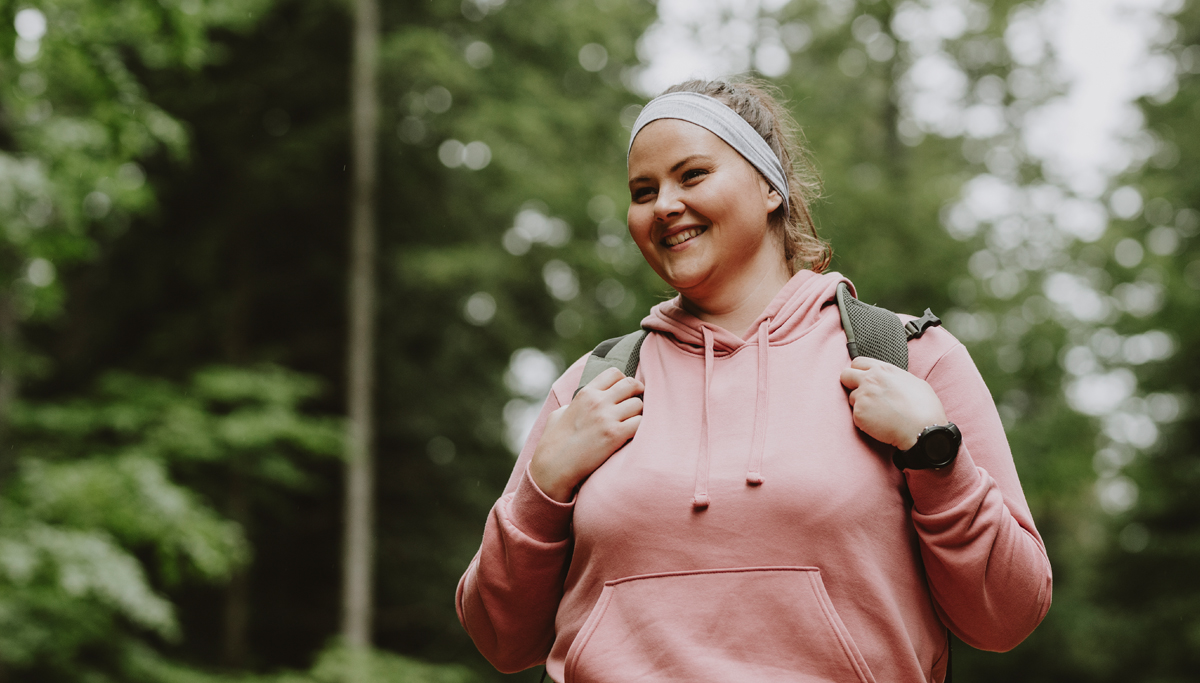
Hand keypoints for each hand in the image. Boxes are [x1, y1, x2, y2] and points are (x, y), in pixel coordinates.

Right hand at [529, 368, 643, 502]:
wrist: (553, 467)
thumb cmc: (554, 443)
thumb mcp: (560, 414)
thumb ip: (575, 404)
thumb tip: (580, 404)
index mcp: (585, 393)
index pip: (614, 373)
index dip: (623, 382)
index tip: (625, 392)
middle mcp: (598, 401)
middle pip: (631, 384)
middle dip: (637, 393)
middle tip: (635, 406)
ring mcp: (607, 417)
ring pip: (638, 404)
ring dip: (638, 414)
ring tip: (631, 424)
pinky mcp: (615, 435)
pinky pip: (640, 422)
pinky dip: (640, 428)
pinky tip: (632, 436)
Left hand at [839, 356, 947, 450]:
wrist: (922, 429)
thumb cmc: (924, 408)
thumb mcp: (914, 382)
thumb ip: (896, 377)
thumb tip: (892, 380)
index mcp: (883, 369)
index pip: (858, 362)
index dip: (859, 371)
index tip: (863, 379)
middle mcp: (869, 379)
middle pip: (845, 375)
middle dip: (850, 383)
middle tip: (862, 395)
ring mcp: (862, 396)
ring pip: (852, 398)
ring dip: (861, 405)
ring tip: (880, 414)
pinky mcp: (858, 413)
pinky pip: (856, 415)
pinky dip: (864, 420)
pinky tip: (880, 424)